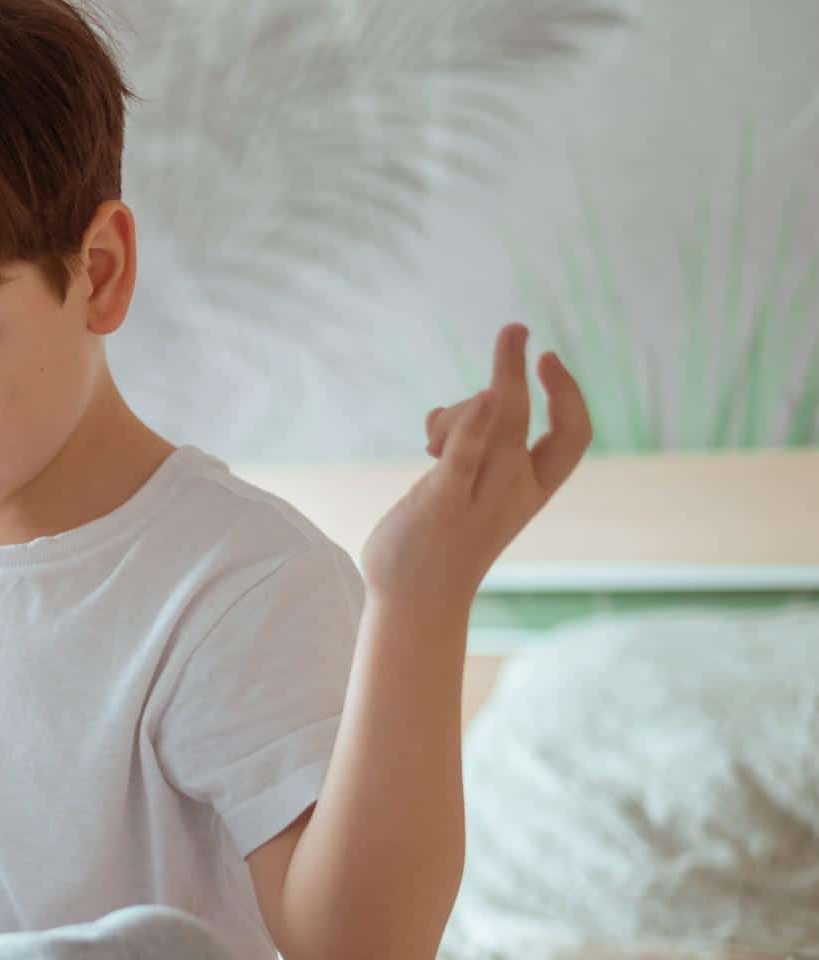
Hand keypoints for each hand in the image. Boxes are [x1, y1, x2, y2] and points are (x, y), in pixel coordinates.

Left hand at [360, 322, 593, 608]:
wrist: (413, 605)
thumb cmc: (438, 545)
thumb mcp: (465, 488)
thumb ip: (468, 448)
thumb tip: (450, 412)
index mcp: (529, 491)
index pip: (573, 436)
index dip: (569, 395)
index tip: (549, 360)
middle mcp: (512, 493)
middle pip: (524, 419)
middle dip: (520, 369)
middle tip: (515, 328)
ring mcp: (478, 498)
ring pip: (494, 426)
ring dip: (474, 398)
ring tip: (432, 434)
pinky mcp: (440, 503)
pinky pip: (465, 457)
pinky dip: (475, 425)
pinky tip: (485, 395)